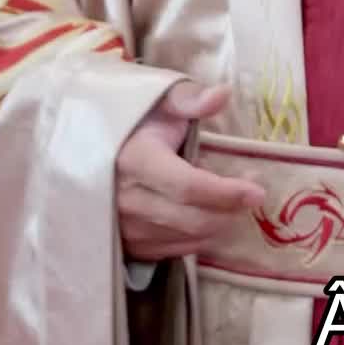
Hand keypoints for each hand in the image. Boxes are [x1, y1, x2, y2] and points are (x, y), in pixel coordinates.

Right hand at [116, 80, 263, 261]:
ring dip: (218, 223)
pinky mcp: (127, 245)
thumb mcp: (157, 101)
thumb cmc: (132, 123)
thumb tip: (223, 94)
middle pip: (193, 219)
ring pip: (188, 238)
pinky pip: (175, 250)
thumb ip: (189, 99)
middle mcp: (127, 199)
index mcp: (135, 160)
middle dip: (231, 210)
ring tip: (226, 198)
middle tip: (252, 192)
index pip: (188, 187)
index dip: (226, 192)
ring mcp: (124, 227)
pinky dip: (198, 236)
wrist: (85, 151)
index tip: (258, 191)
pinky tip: (204, 214)